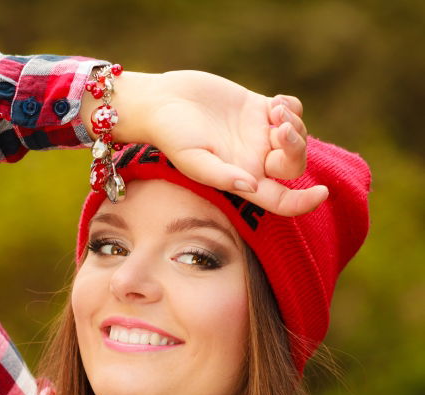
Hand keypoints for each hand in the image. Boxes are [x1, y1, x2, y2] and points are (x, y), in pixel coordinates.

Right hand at [110, 70, 327, 216]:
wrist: (162, 102)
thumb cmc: (171, 136)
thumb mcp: (193, 160)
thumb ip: (221, 175)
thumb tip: (252, 185)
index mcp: (242, 180)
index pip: (280, 201)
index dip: (304, 203)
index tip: (322, 193)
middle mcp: (253, 161)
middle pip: (294, 165)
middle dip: (297, 147)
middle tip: (280, 128)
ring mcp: (258, 134)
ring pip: (297, 136)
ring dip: (294, 123)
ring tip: (274, 111)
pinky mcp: (257, 108)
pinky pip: (291, 110)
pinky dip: (292, 107)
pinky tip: (274, 103)